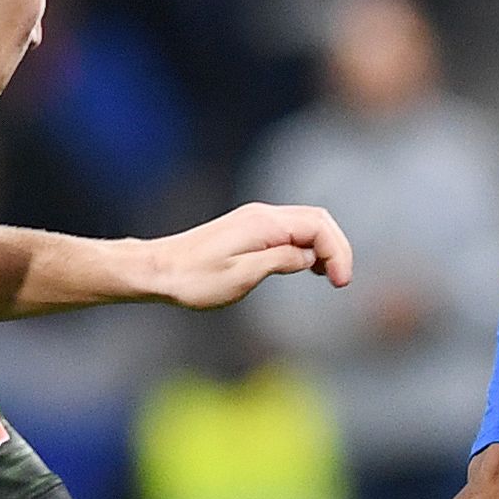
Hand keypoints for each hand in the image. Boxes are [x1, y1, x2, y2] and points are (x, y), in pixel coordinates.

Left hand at [137, 203, 355, 307]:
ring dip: (324, 247)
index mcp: (263, 224)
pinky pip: (291, 231)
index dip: (338, 252)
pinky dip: (308, 246)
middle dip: (337, 248)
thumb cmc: (194, 280)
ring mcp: (256, 220)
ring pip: (306, 223)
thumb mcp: (241, 277)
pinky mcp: (250, 230)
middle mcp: (263, 215)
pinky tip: (308, 268)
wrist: (158, 270)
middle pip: (318, 220)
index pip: (318, 227)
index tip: (340, 283)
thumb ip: (279, 262)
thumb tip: (308, 258)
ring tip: (329, 277)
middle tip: (340, 282)